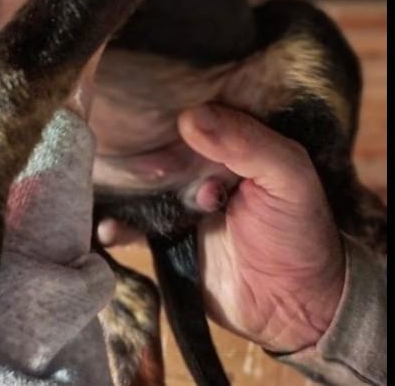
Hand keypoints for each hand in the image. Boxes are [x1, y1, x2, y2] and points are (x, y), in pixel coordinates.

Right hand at [100, 104, 345, 353]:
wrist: (295, 308)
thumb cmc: (299, 232)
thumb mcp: (288, 178)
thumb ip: (247, 143)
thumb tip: (191, 116)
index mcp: (230, 140)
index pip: (193, 108)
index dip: (168, 102)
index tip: (140, 98)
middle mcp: (199, 164)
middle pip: (159, 142)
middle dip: (138, 143)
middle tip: (127, 150)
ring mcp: (178, 200)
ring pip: (140, 180)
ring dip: (122, 181)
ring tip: (107, 182)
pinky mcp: (164, 236)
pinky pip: (133, 225)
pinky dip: (116, 224)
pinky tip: (107, 227)